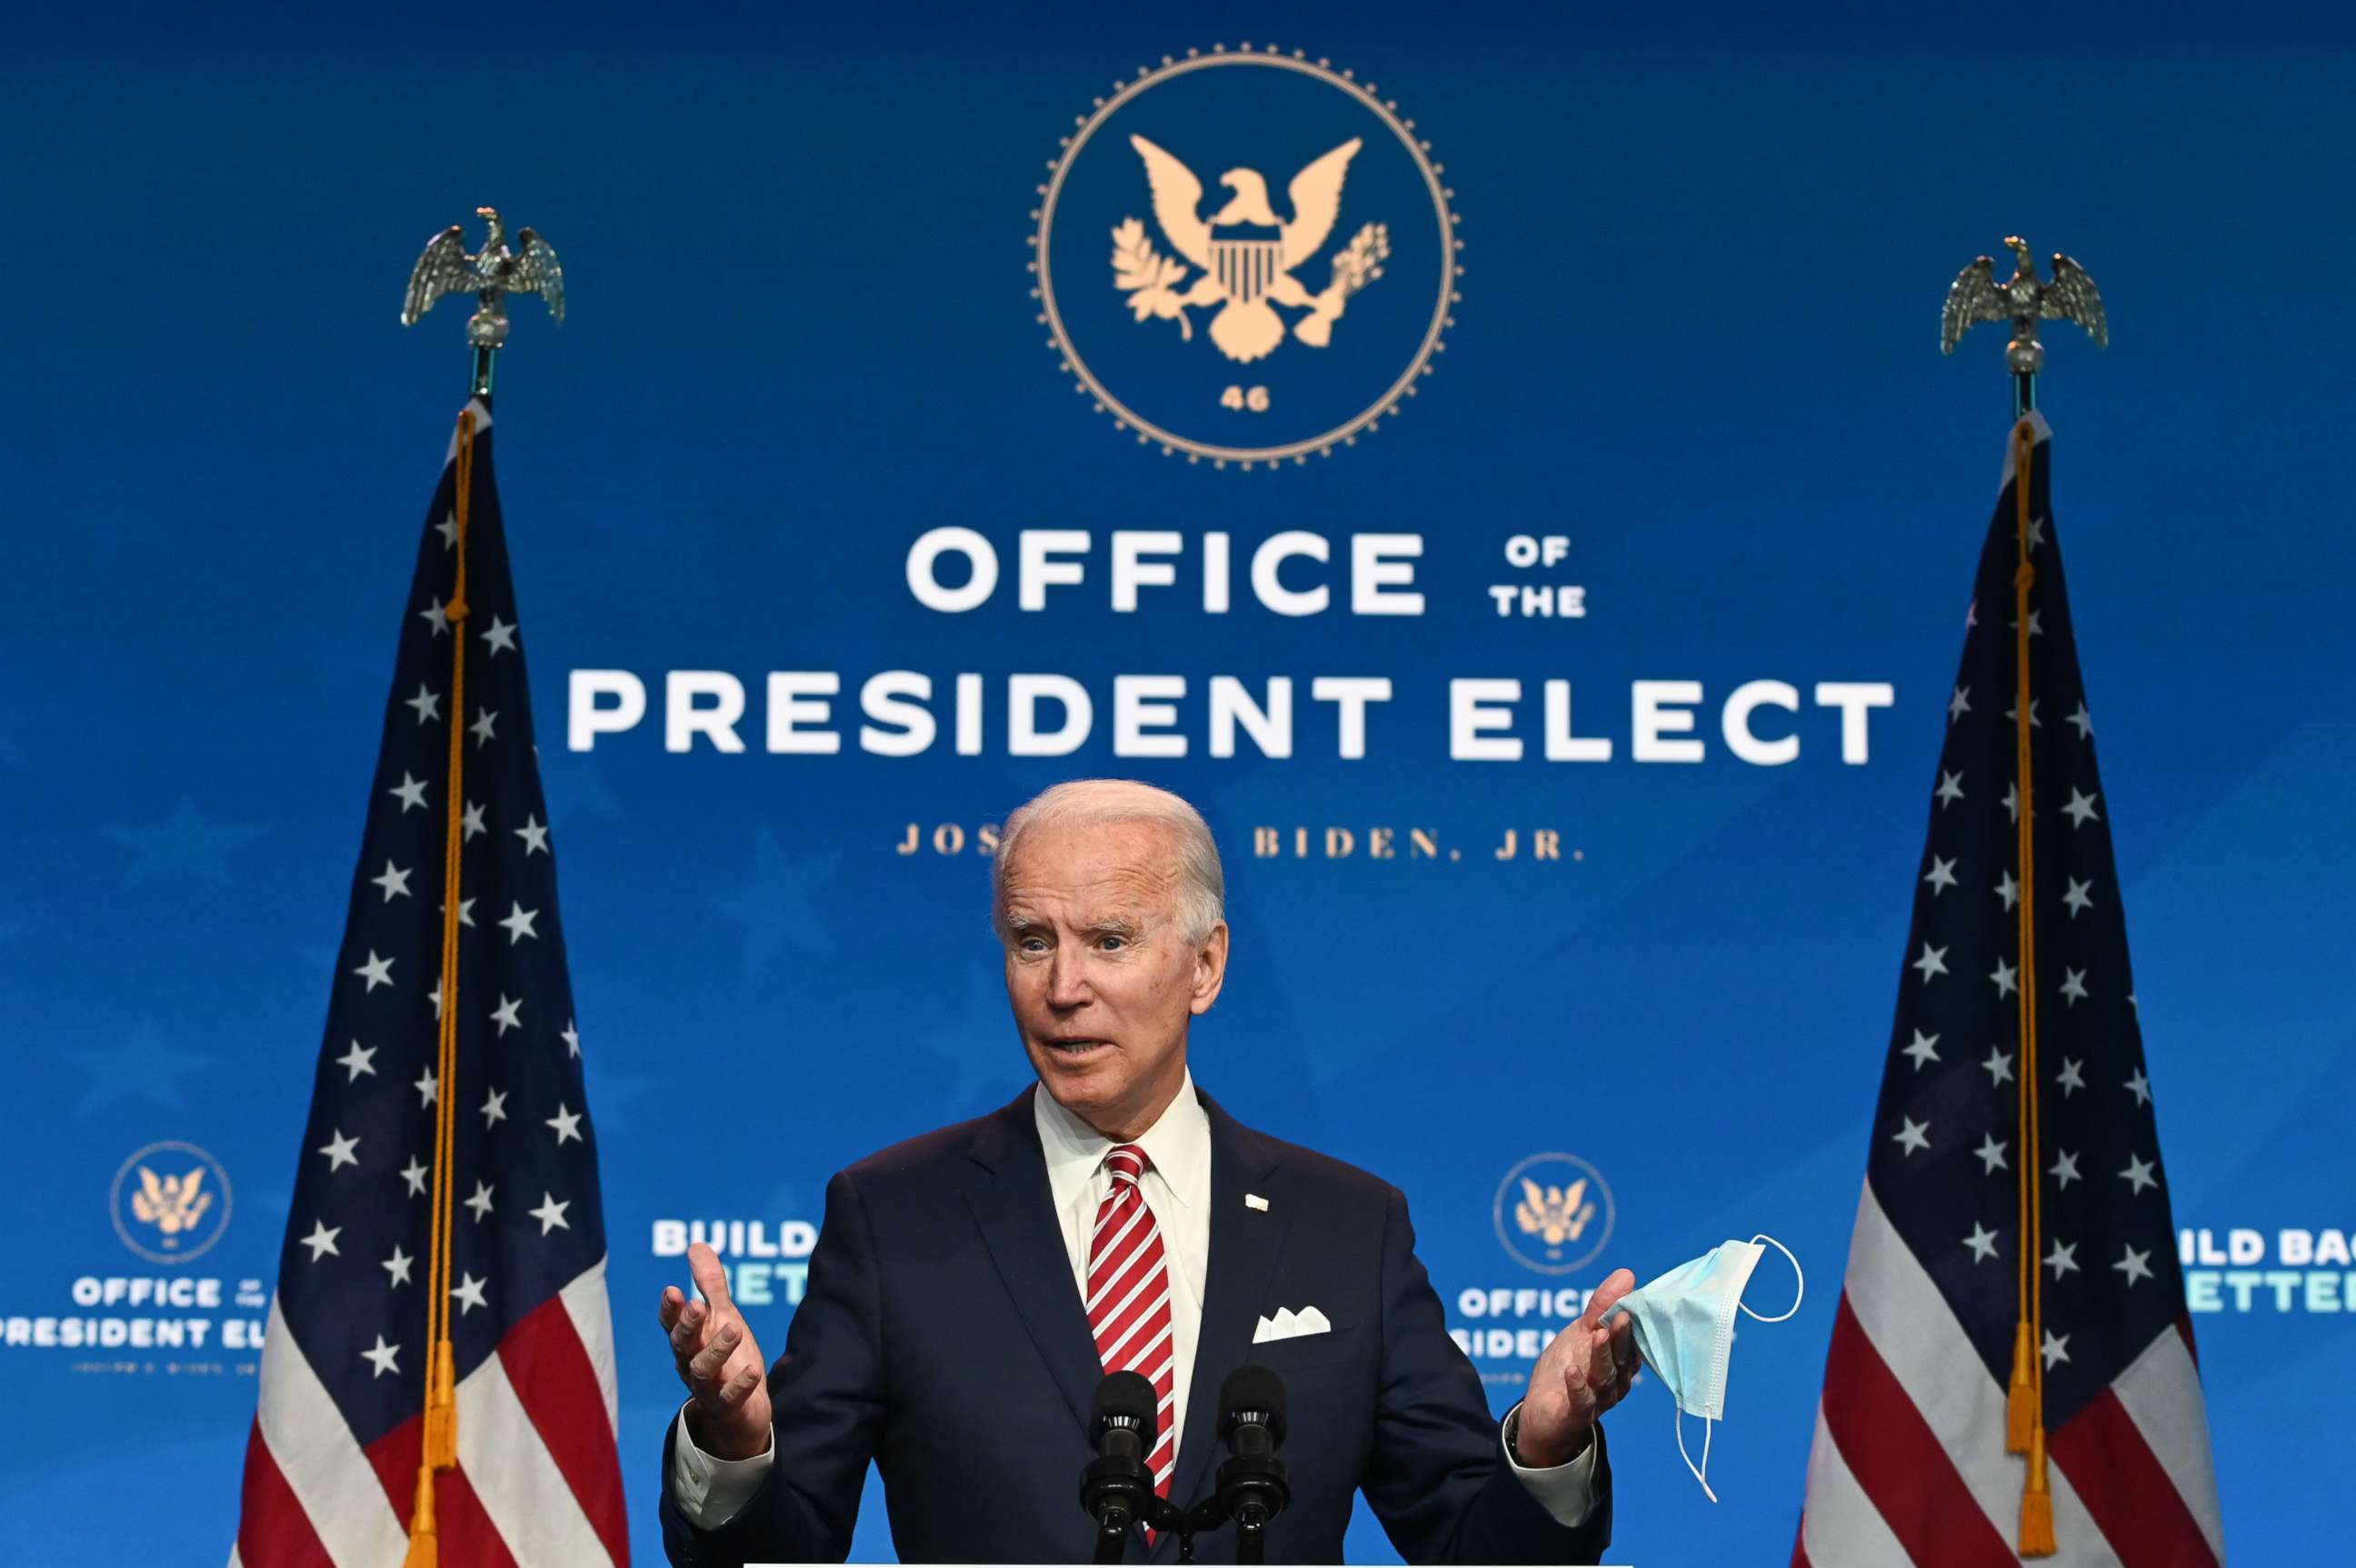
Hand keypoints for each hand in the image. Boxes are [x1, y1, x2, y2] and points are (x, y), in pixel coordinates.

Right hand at [658, 1242, 772, 1460]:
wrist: (741, 1411)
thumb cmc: (728, 1357)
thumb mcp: (722, 1316)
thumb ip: (710, 1284)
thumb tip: (696, 1244)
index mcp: (688, 1340)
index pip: (672, 1323)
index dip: (670, 1309)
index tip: (672, 1289)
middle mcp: (691, 1362)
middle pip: (682, 1344)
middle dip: (688, 1325)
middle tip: (697, 1305)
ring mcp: (708, 1387)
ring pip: (703, 1370)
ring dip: (717, 1349)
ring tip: (735, 1328)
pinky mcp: (728, 1407)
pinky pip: (730, 1398)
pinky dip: (740, 1385)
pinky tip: (753, 1370)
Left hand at [1514, 1267, 1639, 1467]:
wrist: (1543, 1412)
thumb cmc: (1568, 1366)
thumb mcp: (1581, 1333)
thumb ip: (1601, 1307)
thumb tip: (1627, 1274)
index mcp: (1621, 1361)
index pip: (1633, 1342)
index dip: (1634, 1324)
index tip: (1633, 1302)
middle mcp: (1616, 1382)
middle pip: (1622, 1360)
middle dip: (1622, 1338)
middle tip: (1621, 1316)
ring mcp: (1598, 1400)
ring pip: (1605, 1378)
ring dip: (1602, 1357)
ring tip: (1598, 1335)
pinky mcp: (1576, 1414)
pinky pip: (1581, 1402)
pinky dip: (1577, 1386)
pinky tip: (1572, 1370)